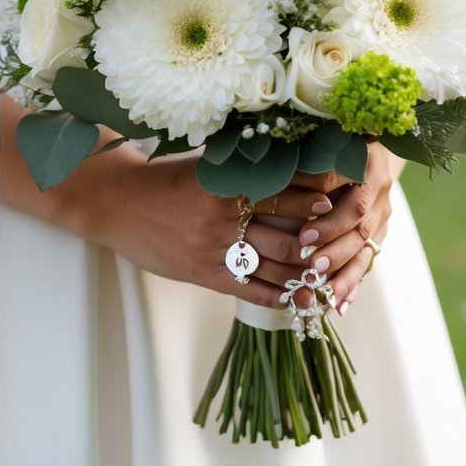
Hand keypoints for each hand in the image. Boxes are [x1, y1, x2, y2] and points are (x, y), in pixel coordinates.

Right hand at [46, 146, 338, 308]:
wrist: (116, 203)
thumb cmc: (164, 181)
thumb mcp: (205, 167)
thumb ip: (241, 171)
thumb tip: (285, 166)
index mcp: (228, 182)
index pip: (285, 188)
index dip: (316, 192)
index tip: (342, 194)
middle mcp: (225, 215)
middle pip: (288, 229)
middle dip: (322, 238)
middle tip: (349, 240)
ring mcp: (214, 247)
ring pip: (275, 263)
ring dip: (307, 272)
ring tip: (334, 275)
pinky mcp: (203, 273)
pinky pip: (249, 288)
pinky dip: (278, 296)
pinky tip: (298, 299)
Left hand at [288, 141, 403, 312]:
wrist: (377, 150)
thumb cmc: (338, 143)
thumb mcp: (324, 142)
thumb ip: (303, 157)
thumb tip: (268, 169)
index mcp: (364, 162)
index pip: (344, 191)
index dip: (325, 211)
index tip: (304, 233)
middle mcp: (378, 190)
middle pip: (358, 223)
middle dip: (334, 246)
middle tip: (311, 264)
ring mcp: (383, 215)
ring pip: (365, 247)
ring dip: (345, 272)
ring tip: (326, 292)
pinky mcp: (379, 234)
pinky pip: (367, 262)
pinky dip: (353, 285)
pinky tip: (339, 306)